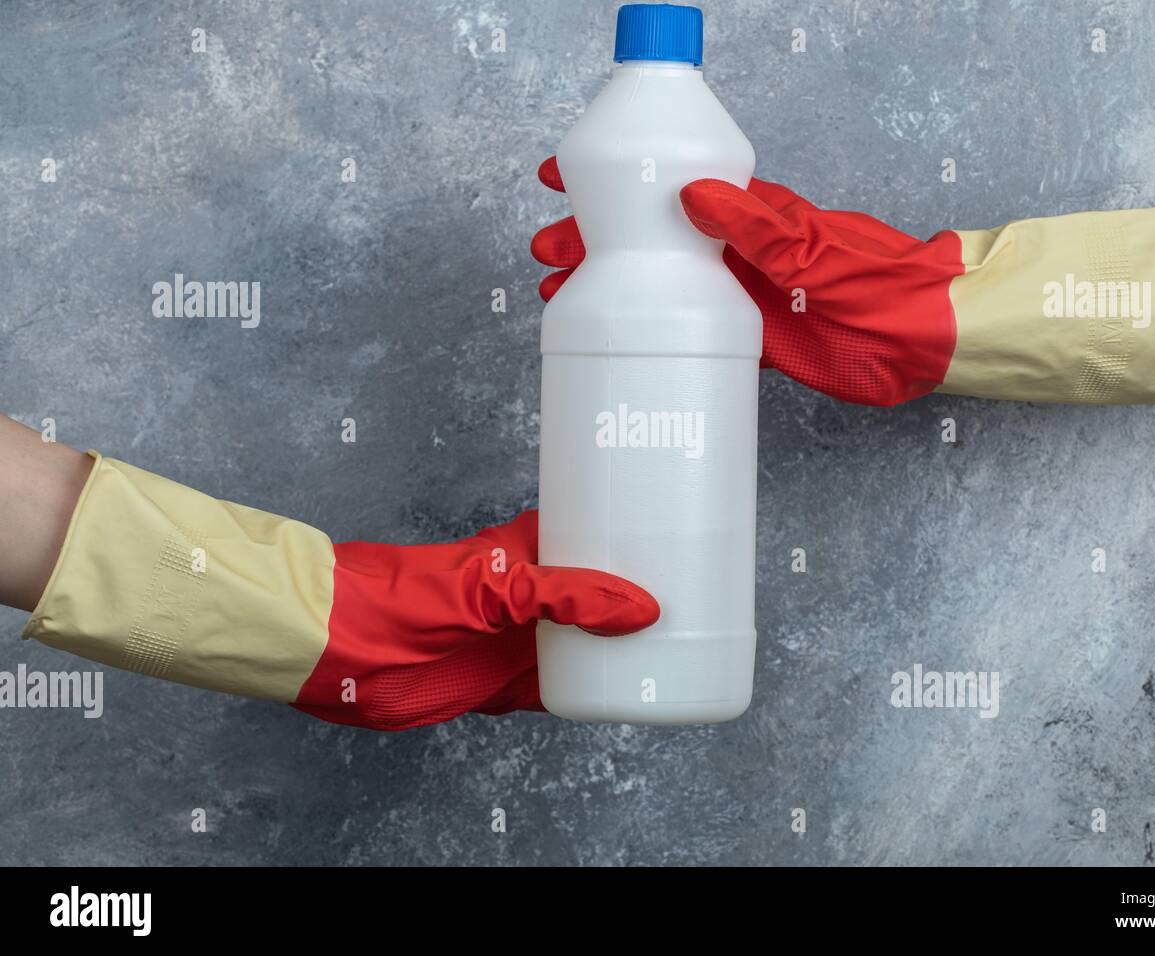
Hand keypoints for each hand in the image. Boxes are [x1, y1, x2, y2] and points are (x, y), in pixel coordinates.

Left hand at [293, 509, 658, 729]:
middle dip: (643, 596)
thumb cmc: (406, 599)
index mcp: (529, 553)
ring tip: (686, 644)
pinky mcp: (512, 685)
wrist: (345, 654)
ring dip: (626, 646)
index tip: (684, 536)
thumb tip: (641, 609)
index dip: (635, 534)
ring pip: (591, 642)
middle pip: (602, 594)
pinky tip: (633, 691)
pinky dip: (599, 690)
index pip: (595, 533)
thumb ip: (565, 594)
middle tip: (703, 598)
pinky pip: (568, 687)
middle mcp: (533, 595)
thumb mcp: (495, 586)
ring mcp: (524, 640)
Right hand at [531, 156, 964, 406]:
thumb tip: (695, 193)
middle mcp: (738, 249)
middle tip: (547, 248)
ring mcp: (739, 292)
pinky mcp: (746, 335)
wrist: (926, 341)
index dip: (616, 176)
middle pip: (648, 233)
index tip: (565, 173)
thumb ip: (762, 228)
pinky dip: (642, 322)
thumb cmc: (886, 287)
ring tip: (558, 289)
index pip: (669, 186)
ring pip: (656, 278)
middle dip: (593, 235)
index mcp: (754, 216)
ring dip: (607, 280)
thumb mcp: (820, 253)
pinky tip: (614, 328)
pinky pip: (681, 323)